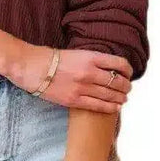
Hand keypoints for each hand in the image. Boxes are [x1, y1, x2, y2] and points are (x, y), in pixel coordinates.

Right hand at [7, 43, 131, 111]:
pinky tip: (115, 107)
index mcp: (90, 57)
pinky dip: (110, 107)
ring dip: (120, 97)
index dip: (127, 70)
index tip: (128, 73)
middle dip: (126, 86)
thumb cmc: (50, 58)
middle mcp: (89, 72)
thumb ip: (90, 60)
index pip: (118, 63)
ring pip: (111, 95)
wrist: (31, 67)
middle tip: (127, 88)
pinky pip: (98, 106)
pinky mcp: (75, 100)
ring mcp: (83, 87)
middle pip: (117, 81)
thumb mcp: (74, 53)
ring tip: (123, 98)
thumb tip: (106, 68)